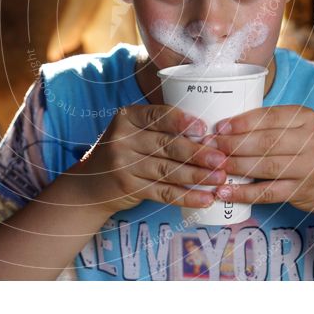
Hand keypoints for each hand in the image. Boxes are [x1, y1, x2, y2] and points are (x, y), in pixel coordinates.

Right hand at [69, 105, 229, 214]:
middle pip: (166, 145)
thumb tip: (207, 131)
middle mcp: (122, 139)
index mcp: (127, 117)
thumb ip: (160, 126)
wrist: (91, 184)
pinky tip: (204, 198)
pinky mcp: (129, 187)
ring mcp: (123, 164)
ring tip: (220, 177)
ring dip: (197, 175)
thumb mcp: (133, 130)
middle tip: (222, 158)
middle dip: (198, 153)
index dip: (181, 121)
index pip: (157, 115)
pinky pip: (163, 192)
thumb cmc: (124, 151)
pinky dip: (186, 196)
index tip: (204, 128)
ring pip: (167, 170)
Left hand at [209, 105, 313, 219]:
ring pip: (264, 166)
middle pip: (263, 142)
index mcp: (306, 118)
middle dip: (232, 145)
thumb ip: (271, 125)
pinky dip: (244, 193)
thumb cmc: (310, 150)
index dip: (240, 123)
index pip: (268, 116)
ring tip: (213, 167)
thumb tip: (225, 126)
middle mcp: (311, 140)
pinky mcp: (302, 191)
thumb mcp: (299, 129)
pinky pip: (267, 192)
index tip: (218, 128)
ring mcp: (308, 167)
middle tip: (209, 148)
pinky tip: (226, 192)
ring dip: (235, 167)